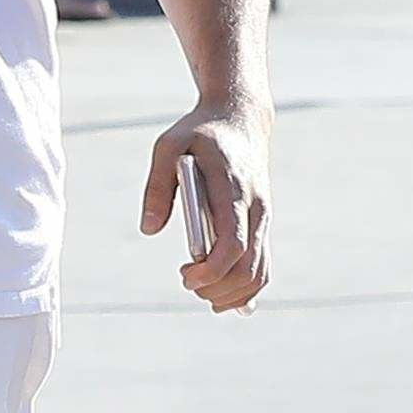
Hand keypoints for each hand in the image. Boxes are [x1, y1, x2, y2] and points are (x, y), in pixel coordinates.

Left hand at [142, 105, 269, 314]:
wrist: (240, 118)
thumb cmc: (199, 133)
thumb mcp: (168, 146)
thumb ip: (157, 187)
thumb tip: (149, 229)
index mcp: (233, 190)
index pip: (232, 245)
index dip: (210, 271)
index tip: (184, 275)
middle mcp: (256, 207)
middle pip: (248, 268)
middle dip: (217, 289)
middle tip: (187, 282)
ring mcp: (263, 217)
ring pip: (260, 272)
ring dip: (232, 294)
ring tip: (201, 291)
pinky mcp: (262, 222)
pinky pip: (262, 264)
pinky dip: (245, 286)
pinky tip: (220, 293)